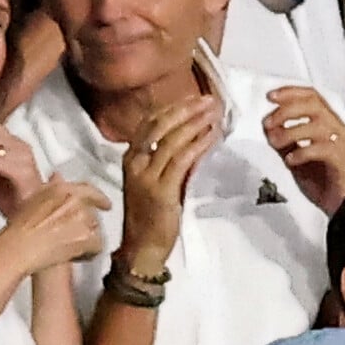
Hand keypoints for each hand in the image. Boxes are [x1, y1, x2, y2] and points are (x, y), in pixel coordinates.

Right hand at [5, 177, 111, 272]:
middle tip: (73, 233)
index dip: (98, 198)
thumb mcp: (32, 199)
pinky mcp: (86, 237)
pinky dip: (88, 253)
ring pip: (95, 228)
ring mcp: (82, 218)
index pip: (88, 189)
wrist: (18, 248)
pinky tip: (75, 255)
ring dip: (86, 237)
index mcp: (63, 188)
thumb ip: (50, 186)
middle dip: (85, 224)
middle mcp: (75, 200)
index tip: (104, 203)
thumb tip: (57, 178)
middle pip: (92, 211)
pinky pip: (97, 245)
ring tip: (70, 245)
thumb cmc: (20, 228)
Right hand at [120, 96, 221, 273]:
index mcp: (130, 156)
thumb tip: (193, 135)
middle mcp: (134, 161)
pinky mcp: (160, 190)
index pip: (150, 122)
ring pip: (171, 140)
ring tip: (213, 113)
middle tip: (208, 100)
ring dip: (194, 123)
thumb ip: (168, 158)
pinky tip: (211, 136)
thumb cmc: (149, 213)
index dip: (172, 107)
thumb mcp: (154, 179)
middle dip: (185, 109)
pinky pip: (181, 160)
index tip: (193, 98)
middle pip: (159, 125)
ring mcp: (145, 175)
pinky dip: (197, 145)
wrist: (141, 247)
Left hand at [263, 86, 344, 215]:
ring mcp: (341, 143)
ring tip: (276, 141)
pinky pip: (323, 149)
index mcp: (325, 122)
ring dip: (290, 131)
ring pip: (317, 125)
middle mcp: (335, 128)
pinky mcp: (343, 160)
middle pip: (313, 105)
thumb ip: (282, 139)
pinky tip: (292, 160)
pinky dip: (303, 152)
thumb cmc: (321, 178)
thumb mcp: (294, 154)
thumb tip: (266, 127)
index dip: (290, 93)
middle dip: (286, 110)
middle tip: (269, 122)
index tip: (270, 96)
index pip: (310, 96)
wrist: (341, 204)